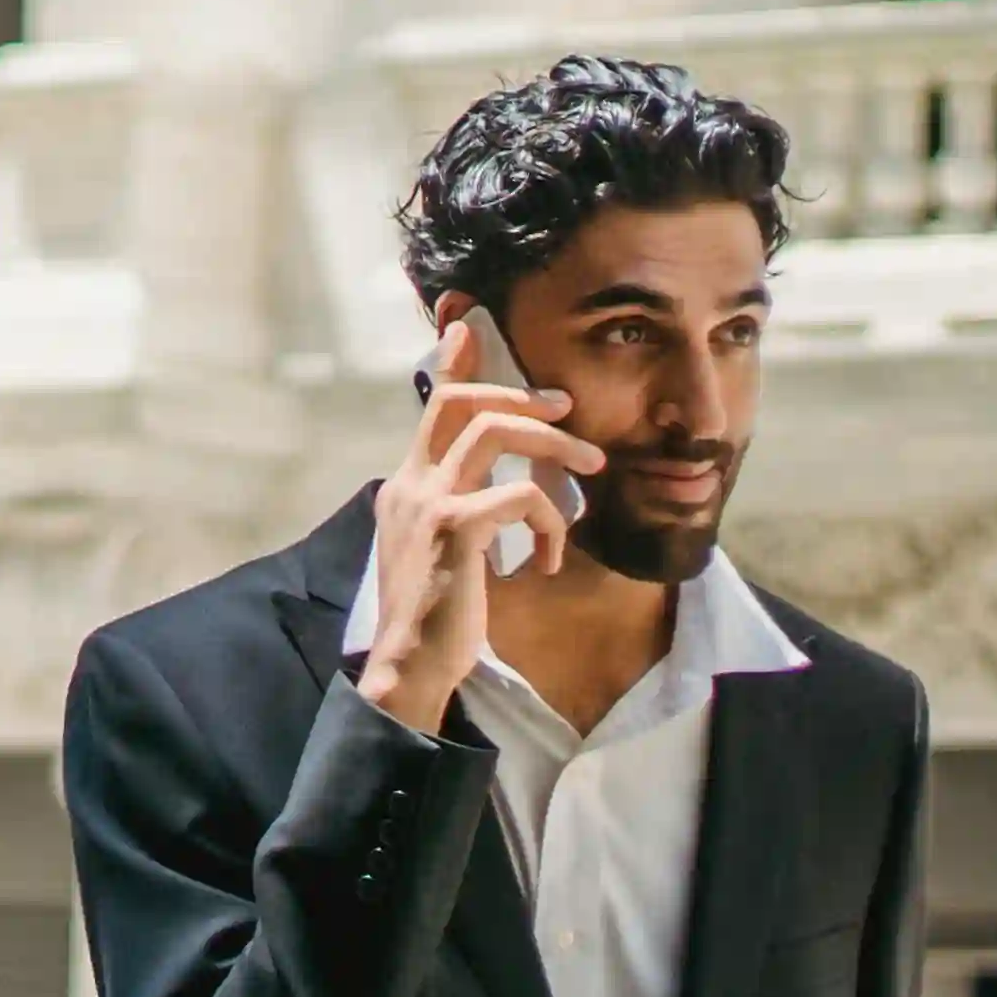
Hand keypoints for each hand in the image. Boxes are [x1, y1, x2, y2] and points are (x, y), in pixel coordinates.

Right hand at [353, 302, 600, 736]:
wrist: (409, 668)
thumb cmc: (434, 615)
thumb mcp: (438, 548)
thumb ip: (453, 506)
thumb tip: (484, 486)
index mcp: (406, 485)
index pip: (429, 407)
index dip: (452, 363)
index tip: (468, 328)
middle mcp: (409, 484)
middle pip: (461, 402)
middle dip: (521, 395)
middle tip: (566, 411)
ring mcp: (428, 504)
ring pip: (493, 431)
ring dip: (552, 443)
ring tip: (590, 465)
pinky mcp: (454, 531)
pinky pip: (518, 497)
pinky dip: (548, 522)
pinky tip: (549, 558)